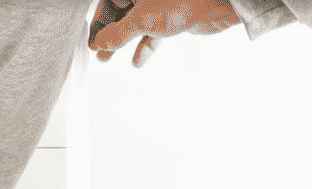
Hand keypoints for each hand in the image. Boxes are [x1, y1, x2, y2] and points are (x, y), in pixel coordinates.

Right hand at [88, 0, 240, 66]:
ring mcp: (157, 3)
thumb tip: (102, 42)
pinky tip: (138, 60)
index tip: (93, 40)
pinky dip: (145, 45)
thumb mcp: (141, 21)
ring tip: (108, 58)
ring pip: (134, 24)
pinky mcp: (171, 15)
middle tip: (99, 50)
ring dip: (123, 42)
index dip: (98, 22)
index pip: (108, 2)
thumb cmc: (183, 1)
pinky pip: (152, 30)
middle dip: (108, 34)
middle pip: (119, 13)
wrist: (218, 4)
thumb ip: (117, 34)